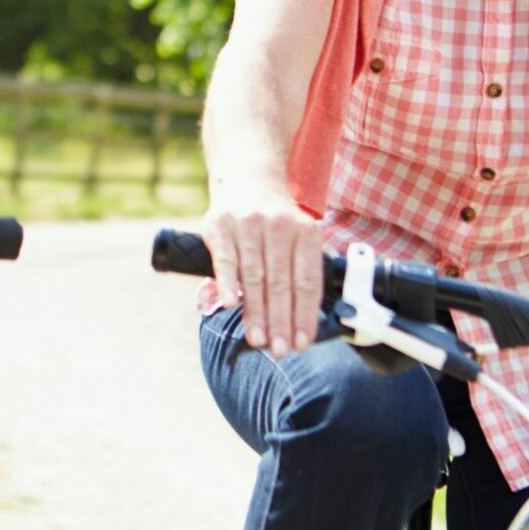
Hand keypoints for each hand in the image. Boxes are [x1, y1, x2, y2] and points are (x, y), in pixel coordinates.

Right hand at [204, 187, 322, 359]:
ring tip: (257, 340)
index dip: (305, 315)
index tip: (302, 343)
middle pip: (282, 283)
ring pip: (255, 276)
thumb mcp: (298, 236)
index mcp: (305, 232)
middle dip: (281, 321)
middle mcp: (279, 227)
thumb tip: (301, 325)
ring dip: (256, 312)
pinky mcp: (221, 225)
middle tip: (279, 350)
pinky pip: (226, 259)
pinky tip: (230, 305)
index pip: (307, 282)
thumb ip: (299, 272)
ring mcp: (249, 225)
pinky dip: (229, 283)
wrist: (248, 179)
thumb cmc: (275, 221)